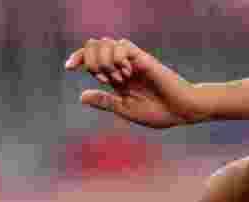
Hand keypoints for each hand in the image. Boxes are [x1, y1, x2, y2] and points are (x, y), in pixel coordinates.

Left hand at [64, 37, 207, 128]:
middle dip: (90, 61)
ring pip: (105, 42)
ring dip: (104, 61)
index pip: (90, 58)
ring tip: (119, 78)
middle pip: (93, 45)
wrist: (181, 110)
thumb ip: (105, 101)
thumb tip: (81, 96)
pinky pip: (122, 45)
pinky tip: (126, 72)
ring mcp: (131, 60)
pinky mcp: (143, 58)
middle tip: (105, 80)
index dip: (76, 58)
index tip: (68, 68)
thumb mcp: (125, 109)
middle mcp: (121, 65)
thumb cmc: (158, 112)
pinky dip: (117, 57)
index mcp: (115, 77)